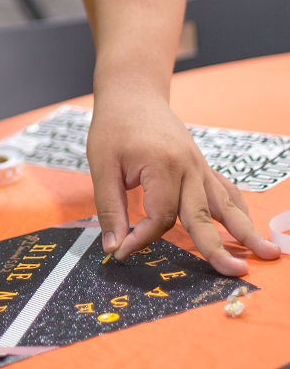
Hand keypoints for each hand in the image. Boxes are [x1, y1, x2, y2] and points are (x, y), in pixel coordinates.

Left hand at [88, 92, 280, 275]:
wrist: (133, 94)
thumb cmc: (113, 127)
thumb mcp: (101, 166)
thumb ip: (109, 208)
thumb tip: (114, 246)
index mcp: (163, 165)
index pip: (159, 217)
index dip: (141, 239)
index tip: (122, 252)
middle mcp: (189, 167)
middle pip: (202, 216)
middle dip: (216, 249)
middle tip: (235, 274)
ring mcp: (200, 166)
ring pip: (223, 205)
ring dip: (245, 232)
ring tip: (267, 254)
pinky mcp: (202, 166)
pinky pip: (225, 191)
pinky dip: (238, 210)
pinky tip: (248, 229)